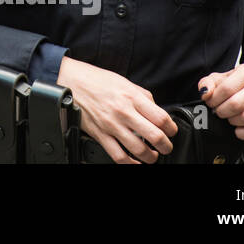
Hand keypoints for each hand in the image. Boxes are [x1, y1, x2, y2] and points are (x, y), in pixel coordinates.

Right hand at [58, 56, 177, 163]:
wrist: (71, 80)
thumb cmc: (96, 80)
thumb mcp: (125, 82)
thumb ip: (143, 97)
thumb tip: (157, 110)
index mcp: (132, 97)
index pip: (162, 118)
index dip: (172, 128)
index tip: (171, 131)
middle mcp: (123, 112)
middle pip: (155, 136)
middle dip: (166, 146)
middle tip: (166, 147)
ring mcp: (111, 125)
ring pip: (139, 149)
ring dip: (151, 157)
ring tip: (152, 155)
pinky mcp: (100, 134)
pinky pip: (118, 155)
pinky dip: (130, 163)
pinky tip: (135, 162)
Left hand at [198, 64, 243, 140]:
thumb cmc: (233, 84)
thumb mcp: (217, 79)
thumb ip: (207, 83)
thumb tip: (206, 93)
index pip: (227, 88)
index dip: (214, 99)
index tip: (210, 102)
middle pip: (236, 104)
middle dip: (222, 111)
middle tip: (218, 111)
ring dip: (233, 121)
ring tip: (229, 117)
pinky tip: (238, 129)